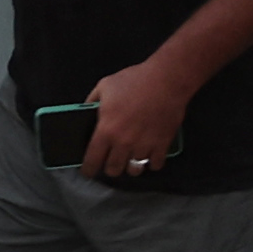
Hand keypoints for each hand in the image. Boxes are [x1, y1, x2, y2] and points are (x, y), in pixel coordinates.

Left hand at [80, 57, 194, 179]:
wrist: (166, 80)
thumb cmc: (135, 80)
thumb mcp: (105, 86)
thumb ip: (92, 101)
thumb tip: (86, 111)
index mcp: (106, 130)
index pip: (92, 160)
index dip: (88, 169)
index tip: (88, 171)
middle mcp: (124, 143)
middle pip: (113, 170)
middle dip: (110, 168)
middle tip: (111, 160)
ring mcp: (144, 146)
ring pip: (134, 170)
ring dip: (131, 166)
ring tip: (131, 158)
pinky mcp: (162, 145)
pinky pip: (155, 165)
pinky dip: (151, 162)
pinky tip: (150, 155)